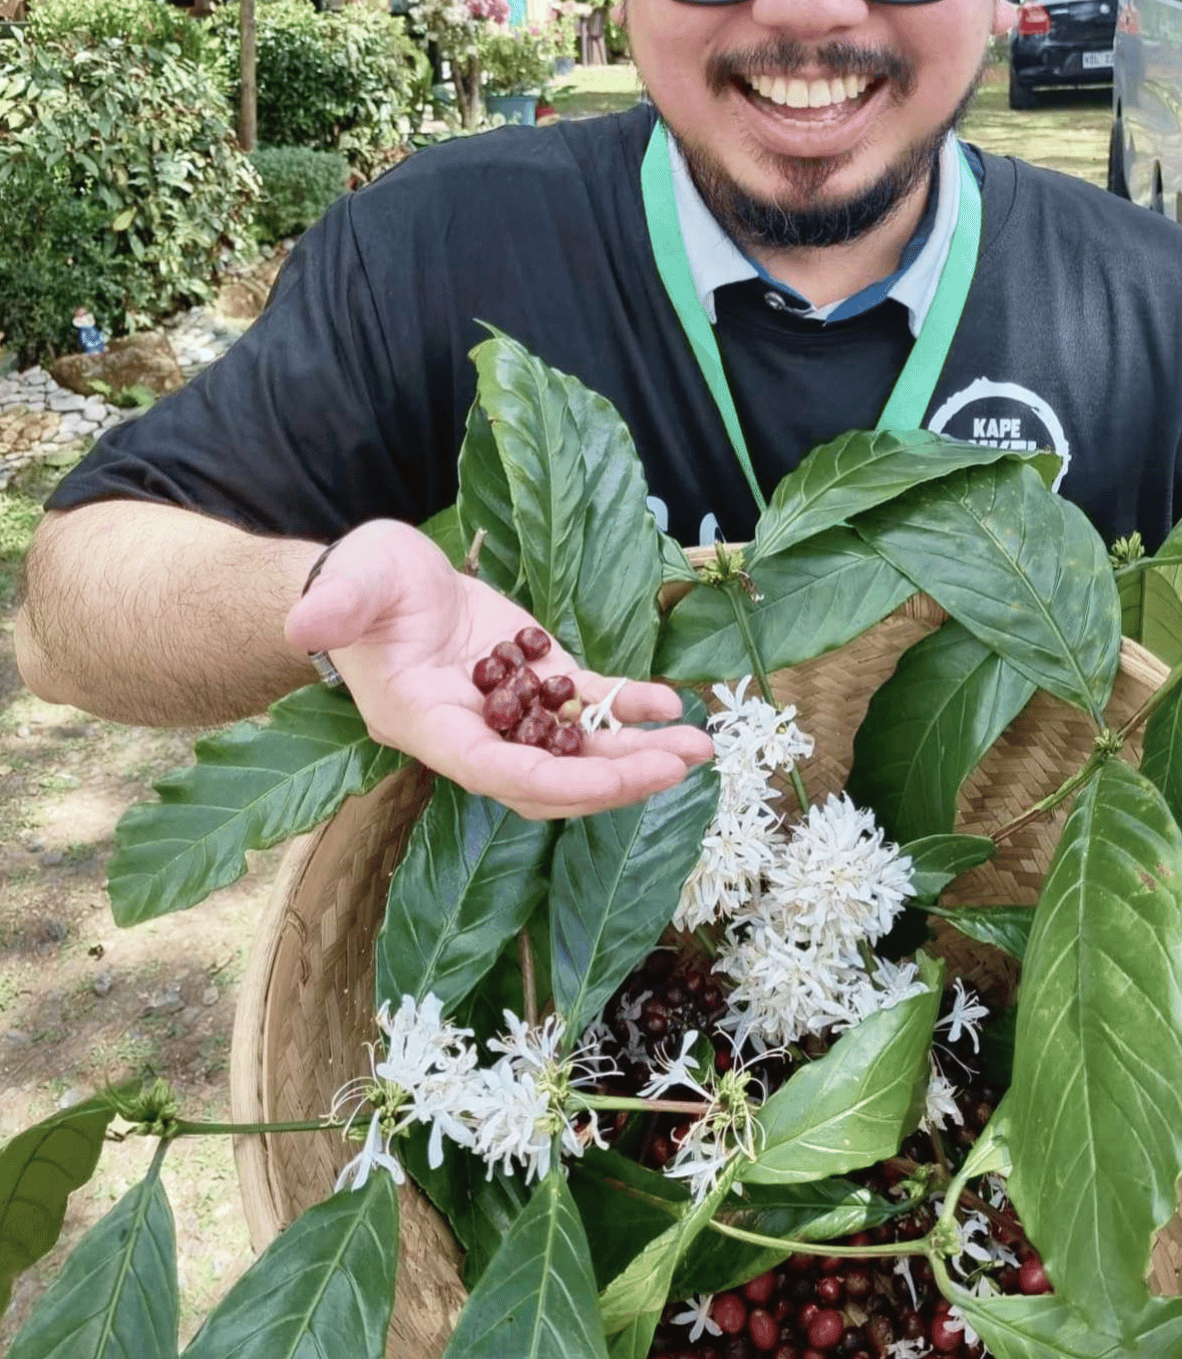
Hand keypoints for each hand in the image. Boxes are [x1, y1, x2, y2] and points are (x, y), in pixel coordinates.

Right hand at [283, 520, 712, 819]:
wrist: (381, 576)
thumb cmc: (361, 582)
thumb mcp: (352, 584)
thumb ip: (336, 608)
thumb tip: (306, 625)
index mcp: (431, 725)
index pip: (497, 773)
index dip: (554, 782)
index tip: (609, 782)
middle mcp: (477, 733)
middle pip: (552, 780)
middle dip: (615, 779)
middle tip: (678, 764)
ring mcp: (512, 711)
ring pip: (580, 751)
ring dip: (638, 753)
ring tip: (699, 746)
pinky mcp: (537, 678)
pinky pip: (589, 704)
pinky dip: (628, 706)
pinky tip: (670, 702)